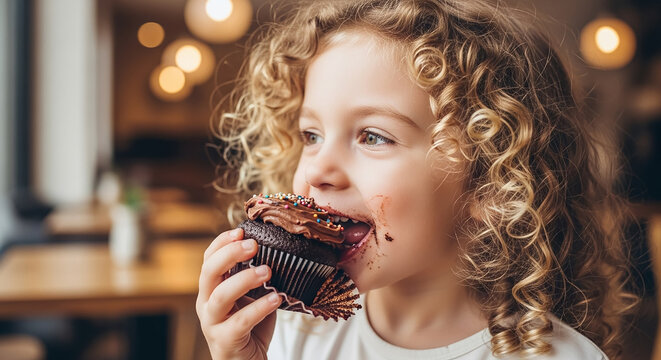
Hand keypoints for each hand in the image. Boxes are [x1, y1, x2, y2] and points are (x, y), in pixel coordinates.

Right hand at [197, 228, 281, 359]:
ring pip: (219, 296)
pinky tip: (276, 298)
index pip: (208, 259)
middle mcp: (206, 304)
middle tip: (253, 245)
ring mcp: (212, 323)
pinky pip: (240, 322)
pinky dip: (258, 308)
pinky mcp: (224, 341)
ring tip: (268, 272)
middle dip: (229, 254)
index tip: (241, 231)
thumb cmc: (251, 326)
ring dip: (244, 280)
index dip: (221, 243)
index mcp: (211, 289)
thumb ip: (257, 276)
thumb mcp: (252, 295)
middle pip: (208, 272)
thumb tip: (279, 248)